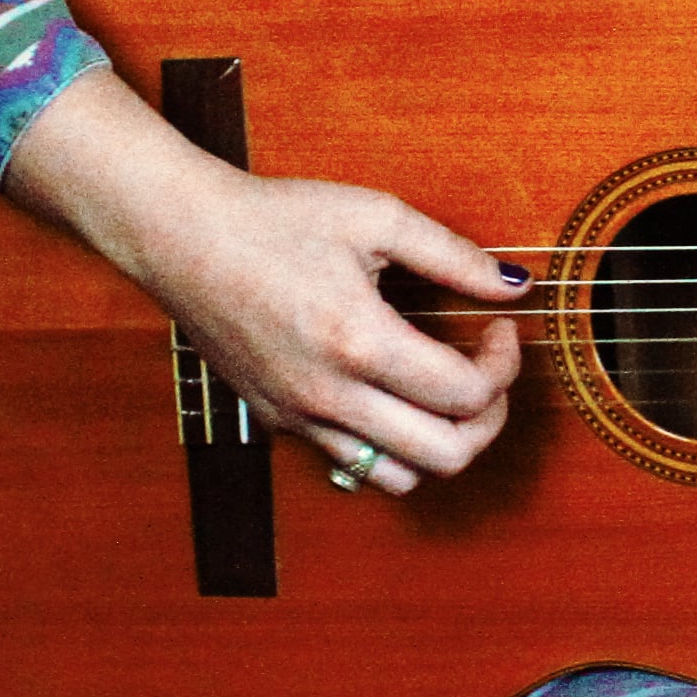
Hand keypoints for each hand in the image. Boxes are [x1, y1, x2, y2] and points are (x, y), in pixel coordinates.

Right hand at [0, 66, 526, 496]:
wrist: (180, 235)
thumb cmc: (274, 219)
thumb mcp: (376, 217)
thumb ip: (454, 256)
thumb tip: (515, 287)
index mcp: (358, 341)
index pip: (465, 395)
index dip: (503, 367)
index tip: (498, 329)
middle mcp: (329, 394)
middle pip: (446, 456)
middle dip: (490, 419)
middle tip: (487, 374)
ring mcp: (300, 416)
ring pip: (399, 478)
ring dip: (442, 445)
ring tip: (446, 395)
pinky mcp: (279, 422)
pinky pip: (352, 465)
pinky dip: (391, 448)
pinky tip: (396, 398)